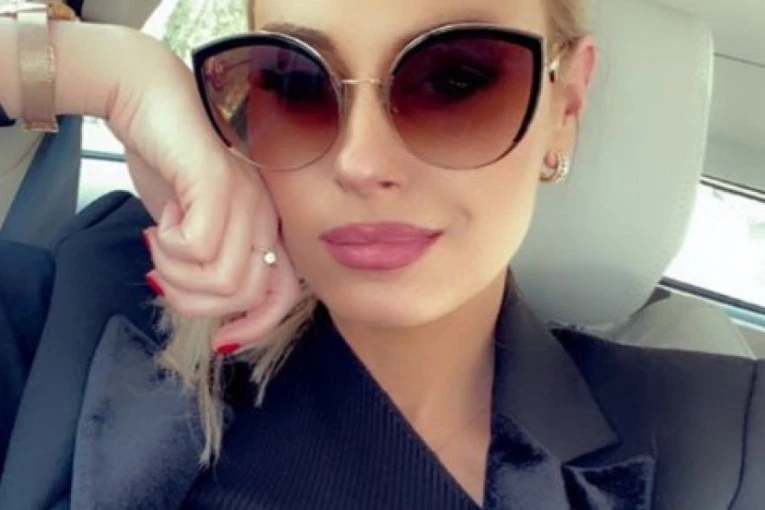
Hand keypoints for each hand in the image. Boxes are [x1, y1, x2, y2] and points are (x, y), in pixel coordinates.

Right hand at [105, 31, 300, 350]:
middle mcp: (266, 213)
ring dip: (175, 272)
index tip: (221, 340)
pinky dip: (168, 246)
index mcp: (266, 225)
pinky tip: (162, 215)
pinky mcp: (219, 183)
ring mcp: (248, 197)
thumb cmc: (169, 161)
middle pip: (248, 296)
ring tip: (160, 238)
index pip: (284, 294)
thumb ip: (206, 262)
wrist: (146, 100)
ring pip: (224, 280)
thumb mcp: (193, 224)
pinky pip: (198, 249)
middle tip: (164, 269)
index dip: (257, 327)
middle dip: (196, 300)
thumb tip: (198, 306)